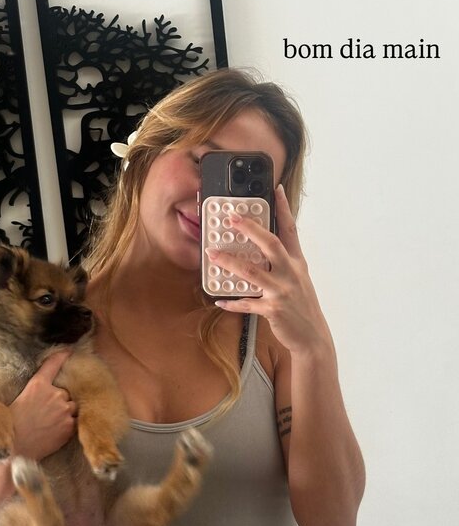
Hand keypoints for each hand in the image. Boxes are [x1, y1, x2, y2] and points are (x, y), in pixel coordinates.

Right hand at [10, 351, 77, 459]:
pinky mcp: (70, 426)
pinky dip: (68, 424)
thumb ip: (38, 390)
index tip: (69, 351)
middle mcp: (54, 394)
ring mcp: (64, 410)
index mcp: (38, 385)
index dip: (62, 356)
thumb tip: (49, 388)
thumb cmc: (13, 425)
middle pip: (66, 392)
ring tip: (51, 423)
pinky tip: (54, 431)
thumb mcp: (20, 399)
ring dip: (67, 412)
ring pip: (73, 406)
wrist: (16, 448)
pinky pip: (75, 421)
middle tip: (46, 413)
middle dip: (60, 399)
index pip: (53, 364)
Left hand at [206, 185, 332, 357]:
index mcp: (297, 263)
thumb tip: (263, 247)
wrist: (312, 336)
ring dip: (230, 262)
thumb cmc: (302, 306)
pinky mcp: (273, 310)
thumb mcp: (298, 279)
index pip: (290, 230)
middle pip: (270, 244)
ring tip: (213, 254)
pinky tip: (219, 300)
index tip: (276, 188)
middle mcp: (290, 273)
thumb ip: (283, 262)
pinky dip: (232, 302)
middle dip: (250, 229)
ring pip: (252, 272)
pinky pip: (247, 303)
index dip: (283, 208)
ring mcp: (282, 291)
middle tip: (231, 218)